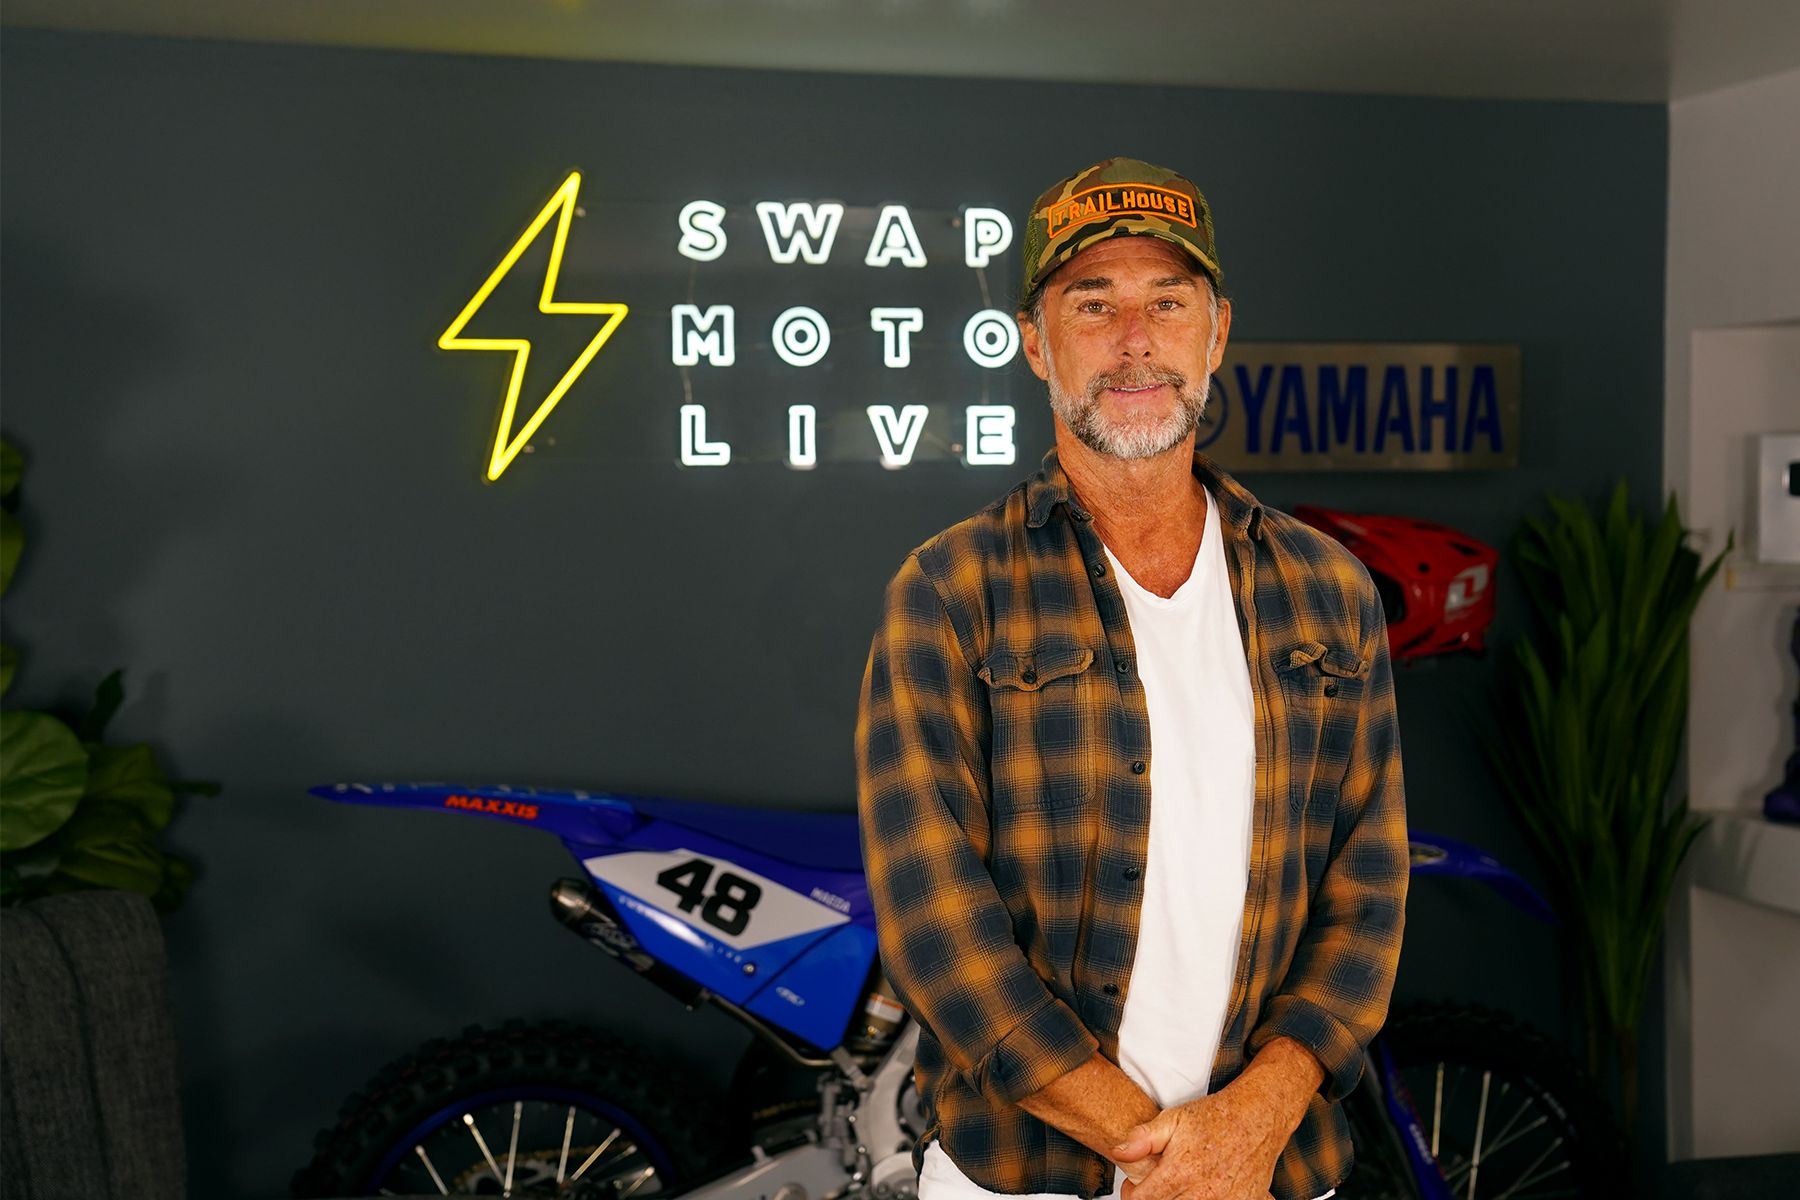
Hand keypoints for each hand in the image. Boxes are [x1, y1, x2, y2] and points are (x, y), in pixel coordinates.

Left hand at [1109, 1078, 1291, 1199]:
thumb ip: (1143, 1138)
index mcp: (1181, 1172)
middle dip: (1155, 1198)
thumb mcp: (1174, 1119)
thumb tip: (1119, 1153)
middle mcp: (1204, 1193)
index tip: (1133, 1186)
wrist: (1257, 1118)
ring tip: (1179, 1186)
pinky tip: (1201, 1190)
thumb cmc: (1216, 1117)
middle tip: (1156, 1184)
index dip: (1131, 1193)